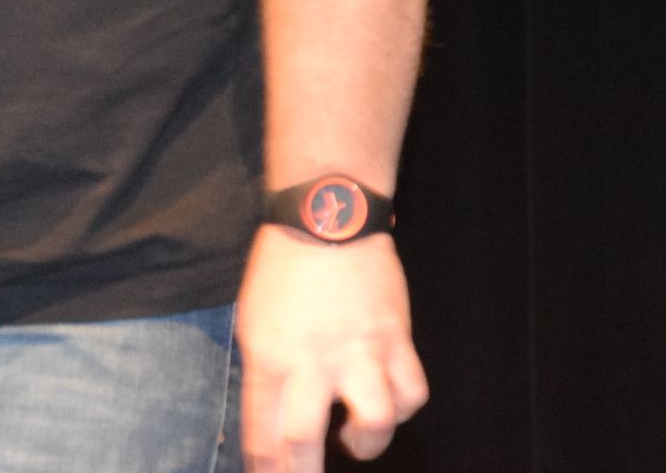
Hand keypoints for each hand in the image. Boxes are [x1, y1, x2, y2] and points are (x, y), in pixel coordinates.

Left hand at [236, 226, 427, 472]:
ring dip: (366, 442)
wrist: (326, 218)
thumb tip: (274, 424)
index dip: (267, 471)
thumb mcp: (254, 324)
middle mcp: (310, 360)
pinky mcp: (396, 337)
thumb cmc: (282, 270)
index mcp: (267, 357)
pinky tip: (388, 399)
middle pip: (303, 441)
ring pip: (375, 420)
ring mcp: (358, 350)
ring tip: (355, 436)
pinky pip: (411, 390)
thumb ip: (265, 375)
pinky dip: (402, 406)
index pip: (262, 433)